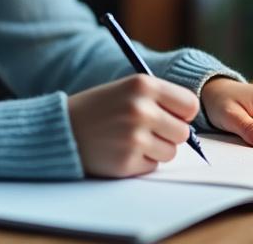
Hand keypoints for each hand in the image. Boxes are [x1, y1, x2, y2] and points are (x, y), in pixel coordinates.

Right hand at [66, 74, 198, 176]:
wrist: (62, 129)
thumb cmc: (99, 109)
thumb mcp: (127, 89)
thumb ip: (159, 100)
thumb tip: (190, 121)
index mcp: (143, 85)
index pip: (189, 105)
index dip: (182, 113)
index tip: (171, 115)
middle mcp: (141, 109)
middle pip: (183, 132)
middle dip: (168, 134)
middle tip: (145, 130)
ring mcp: (134, 137)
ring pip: (170, 152)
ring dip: (155, 150)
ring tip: (129, 139)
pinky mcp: (127, 161)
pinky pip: (152, 166)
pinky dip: (140, 162)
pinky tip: (121, 150)